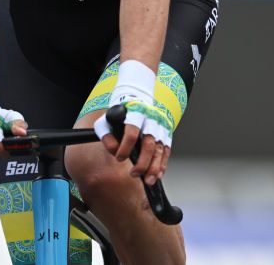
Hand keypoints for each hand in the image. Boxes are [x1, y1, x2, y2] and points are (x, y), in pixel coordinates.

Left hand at [92, 60, 174, 184]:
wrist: (138, 95)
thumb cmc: (122, 110)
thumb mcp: (107, 118)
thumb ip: (106, 135)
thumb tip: (113, 151)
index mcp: (134, 113)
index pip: (131, 132)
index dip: (125, 147)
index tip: (120, 158)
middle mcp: (150, 119)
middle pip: (149, 143)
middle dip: (143, 162)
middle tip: (134, 174)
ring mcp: (160, 125)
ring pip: (161, 149)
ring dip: (155, 167)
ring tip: (149, 180)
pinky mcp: (166, 131)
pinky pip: (167, 150)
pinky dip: (163, 163)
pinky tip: (158, 174)